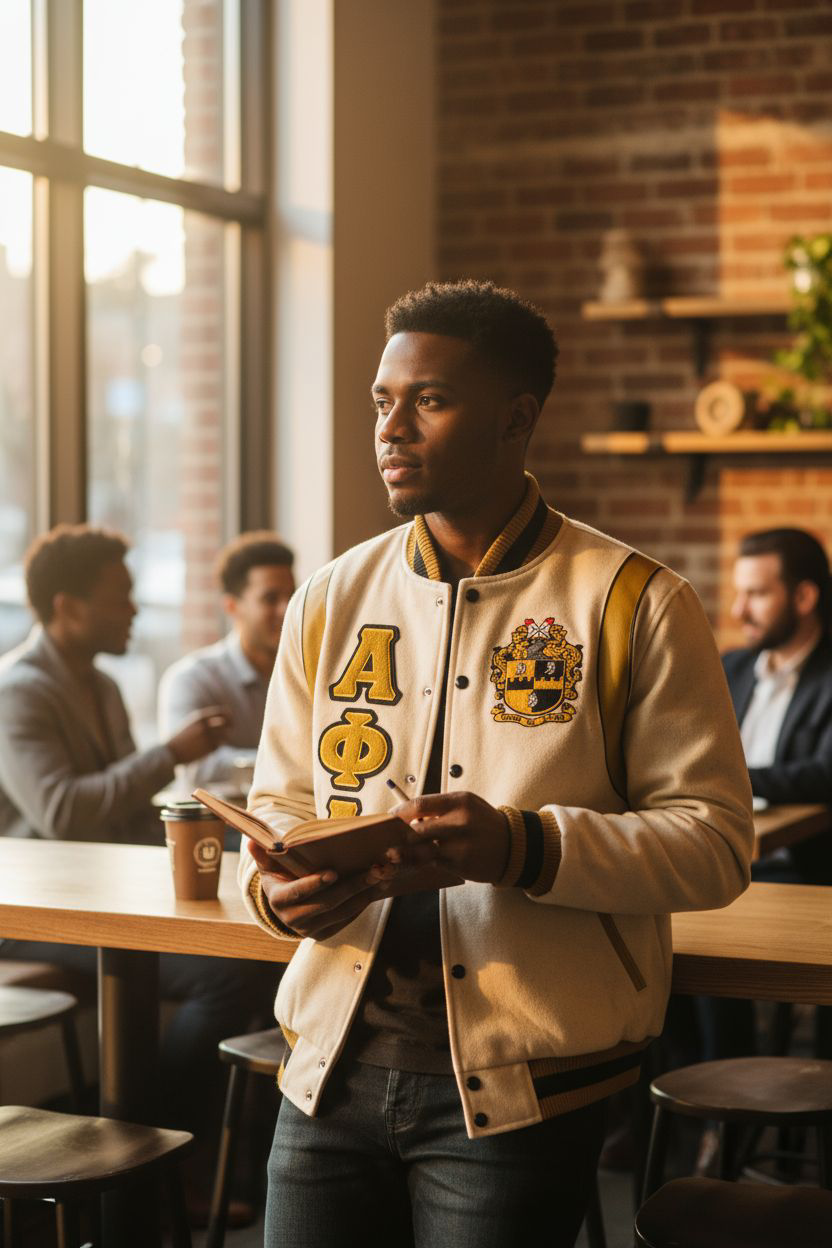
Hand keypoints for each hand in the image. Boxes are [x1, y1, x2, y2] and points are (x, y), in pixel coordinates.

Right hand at [166, 706, 230, 763]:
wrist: (171, 753)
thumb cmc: (179, 739)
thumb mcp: (190, 725)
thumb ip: (203, 722)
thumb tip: (220, 720)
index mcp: (199, 717)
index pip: (220, 712)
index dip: (227, 714)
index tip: (229, 716)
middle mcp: (205, 725)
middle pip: (226, 723)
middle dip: (230, 724)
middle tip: (231, 726)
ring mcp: (208, 737)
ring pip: (224, 735)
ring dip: (223, 737)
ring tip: (217, 740)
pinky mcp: (208, 748)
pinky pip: (218, 746)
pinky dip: (217, 746)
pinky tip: (209, 748)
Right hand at [247, 840, 396, 940]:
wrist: (285, 903)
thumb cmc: (280, 875)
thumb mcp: (270, 864)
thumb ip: (264, 853)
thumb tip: (251, 841)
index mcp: (278, 900)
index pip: (297, 893)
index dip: (314, 884)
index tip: (333, 872)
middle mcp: (292, 919)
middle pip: (327, 903)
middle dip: (352, 886)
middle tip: (373, 870)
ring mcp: (309, 930)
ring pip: (342, 912)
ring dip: (364, 894)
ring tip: (381, 876)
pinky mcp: (324, 934)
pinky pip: (347, 920)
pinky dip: (363, 904)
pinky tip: (376, 889)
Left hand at [393, 791, 509, 884]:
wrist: (513, 846)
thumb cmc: (482, 822)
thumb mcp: (466, 805)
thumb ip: (439, 808)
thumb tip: (407, 815)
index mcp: (459, 801)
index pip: (420, 804)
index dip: (400, 812)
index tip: (389, 817)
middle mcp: (460, 821)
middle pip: (417, 829)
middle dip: (399, 835)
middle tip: (386, 838)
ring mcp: (461, 845)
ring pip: (421, 850)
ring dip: (404, 853)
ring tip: (392, 855)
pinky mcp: (460, 864)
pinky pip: (431, 864)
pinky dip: (418, 864)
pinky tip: (409, 864)